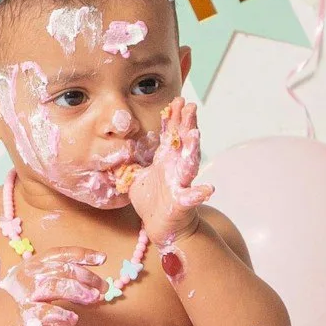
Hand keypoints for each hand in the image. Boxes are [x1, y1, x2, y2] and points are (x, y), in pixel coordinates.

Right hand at [0, 245, 107, 325]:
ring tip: (93, 300)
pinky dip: (62, 315)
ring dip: (78, 292)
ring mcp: (26, 294)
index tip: (102, 259)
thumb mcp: (37, 281)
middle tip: (103, 288)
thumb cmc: (20, 300)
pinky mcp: (24, 314)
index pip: (60, 254)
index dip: (82, 254)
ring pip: (56, 287)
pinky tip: (73, 319)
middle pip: (63, 270)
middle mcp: (30, 275)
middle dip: (87, 277)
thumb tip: (91, 284)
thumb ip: (59, 279)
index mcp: (34, 264)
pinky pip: (45, 313)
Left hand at [131, 100, 212, 246]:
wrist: (160, 225)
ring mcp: (181, 184)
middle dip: (186, 124)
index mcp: (166, 160)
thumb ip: (130, 162)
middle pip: (183, 142)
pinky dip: (199, 194)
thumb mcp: (136, 177)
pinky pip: (191, 198)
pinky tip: (208, 189)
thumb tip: (117, 149)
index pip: (171, 134)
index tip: (177, 100)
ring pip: (189, 164)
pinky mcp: (182, 203)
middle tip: (189, 106)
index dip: (174, 118)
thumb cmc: (151, 200)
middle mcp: (176, 168)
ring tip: (195, 134)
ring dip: (193, 149)